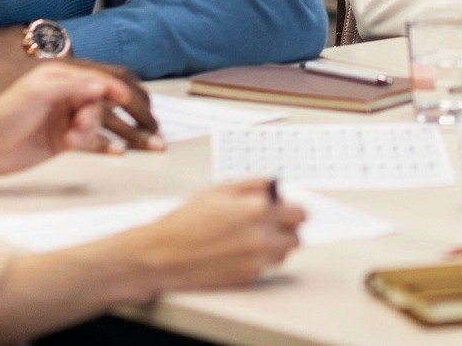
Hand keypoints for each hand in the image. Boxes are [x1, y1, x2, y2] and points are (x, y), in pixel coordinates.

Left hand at [0, 64, 159, 173]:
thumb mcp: (40, 92)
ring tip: (72, 139)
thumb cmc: (4, 114)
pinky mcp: (62, 141)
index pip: (95, 80)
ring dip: (89, 132)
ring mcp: (64, 119)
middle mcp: (65, 97)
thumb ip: (73, 87)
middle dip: (95, 115)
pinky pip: (90, 141)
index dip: (112, 89)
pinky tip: (116, 151)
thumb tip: (103, 87)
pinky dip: (102, 145)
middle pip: (98, 103)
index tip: (124, 99)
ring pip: (94, 123)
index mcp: (60, 78)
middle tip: (80, 125)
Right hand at [116, 179, 305, 293]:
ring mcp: (256, 259)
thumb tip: (274, 187)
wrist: (162, 255)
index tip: (285, 209)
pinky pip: (268, 266)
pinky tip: (244, 251)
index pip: (298, 212)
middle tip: (274, 223)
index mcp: (256, 208)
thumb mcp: (219, 190)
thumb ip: (253, 185)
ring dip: (278, 244)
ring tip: (258, 237)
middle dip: (288, 227)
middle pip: (297, 235)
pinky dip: (262, 259)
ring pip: (286, 252)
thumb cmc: (186, 221)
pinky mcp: (248, 277)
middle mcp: (261, 235)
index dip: (291, 209)